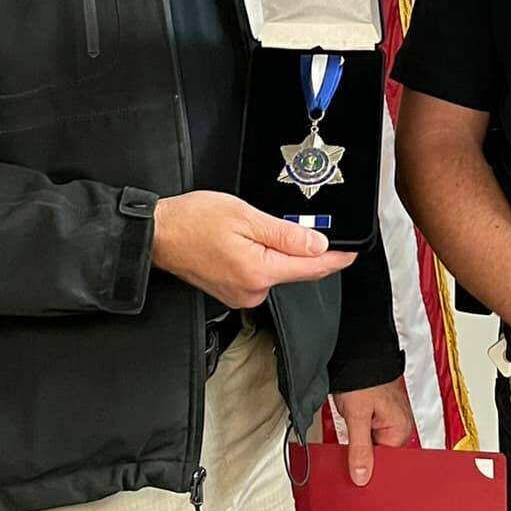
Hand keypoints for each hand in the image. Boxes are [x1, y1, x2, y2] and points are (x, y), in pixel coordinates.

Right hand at [151, 192, 355, 308]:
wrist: (158, 234)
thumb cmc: (193, 221)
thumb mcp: (245, 216)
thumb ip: (285, 234)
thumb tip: (317, 245)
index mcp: (259, 271)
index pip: (311, 267)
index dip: (336, 259)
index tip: (352, 253)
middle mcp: (252, 291)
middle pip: (296, 270)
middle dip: (306, 251)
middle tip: (299, 226)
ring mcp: (241, 294)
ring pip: (277, 272)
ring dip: (281, 253)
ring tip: (256, 228)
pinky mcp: (232, 292)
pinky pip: (260, 275)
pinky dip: (264, 259)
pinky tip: (248, 242)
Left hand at [333, 379, 416, 485]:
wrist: (353, 354)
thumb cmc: (362, 376)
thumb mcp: (357, 416)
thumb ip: (360, 448)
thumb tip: (362, 476)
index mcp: (401, 428)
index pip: (388, 462)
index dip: (372, 470)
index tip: (357, 479)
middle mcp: (397, 426)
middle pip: (381, 457)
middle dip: (364, 461)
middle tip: (349, 466)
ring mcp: (385, 421)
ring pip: (372, 448)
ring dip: (358, 450)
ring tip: (347, 449)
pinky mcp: (374, 417)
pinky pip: (366, 437)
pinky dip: (356, 441)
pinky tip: (347, 443)